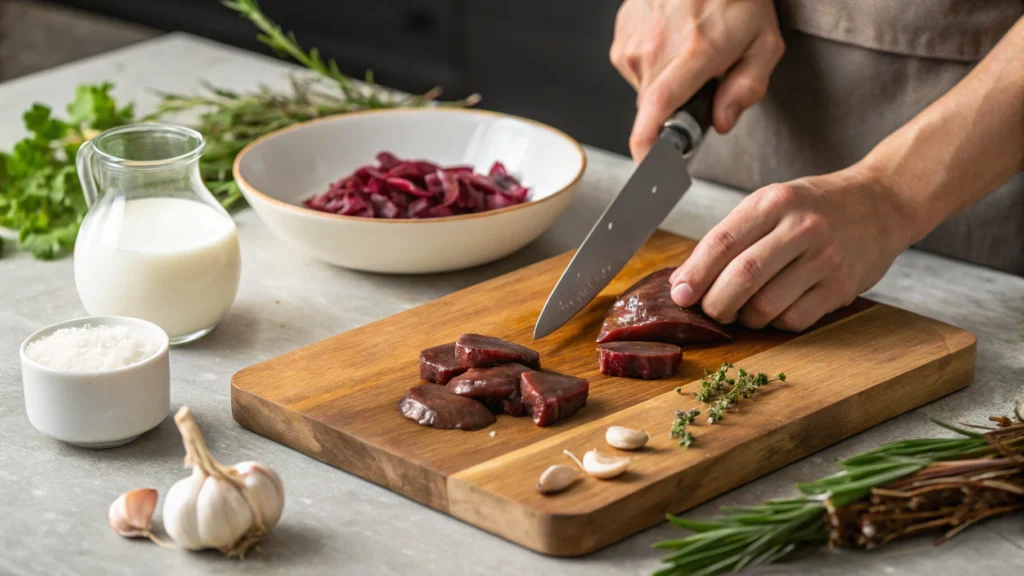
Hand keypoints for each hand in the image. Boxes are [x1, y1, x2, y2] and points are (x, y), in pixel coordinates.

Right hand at [610, 0, 783, 160]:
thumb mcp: (764, 41)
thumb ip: (748, 88)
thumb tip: (721, 122)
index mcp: (694, 53)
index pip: (658, 109)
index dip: (648, 145)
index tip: (647, 167)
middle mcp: (656, 48)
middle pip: (655, 109)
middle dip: (678, 109)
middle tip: (704, 84)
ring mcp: (634, 41)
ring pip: (644, 90)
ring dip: (666, 85)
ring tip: (689, 53)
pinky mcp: (622, 35)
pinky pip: (635, 69)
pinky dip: (654, 65)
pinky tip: (672, 42)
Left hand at [668, 165, 913, 330]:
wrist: (881, 203)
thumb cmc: (814, 207)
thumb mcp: (771, 203)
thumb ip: (730, 237)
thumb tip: (684, 280)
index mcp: (774, 202)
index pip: (722, 242)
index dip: (695, 274)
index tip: (679, 294)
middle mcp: (801, 228)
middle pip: (743, 277)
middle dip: (715, 303)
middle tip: (709, 310)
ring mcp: (825, 259)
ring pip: (766, 306)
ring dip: (745, 318)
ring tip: (744, 309)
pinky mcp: (842, 287)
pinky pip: (794, 320)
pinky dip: (775, 323)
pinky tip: (776, 309)